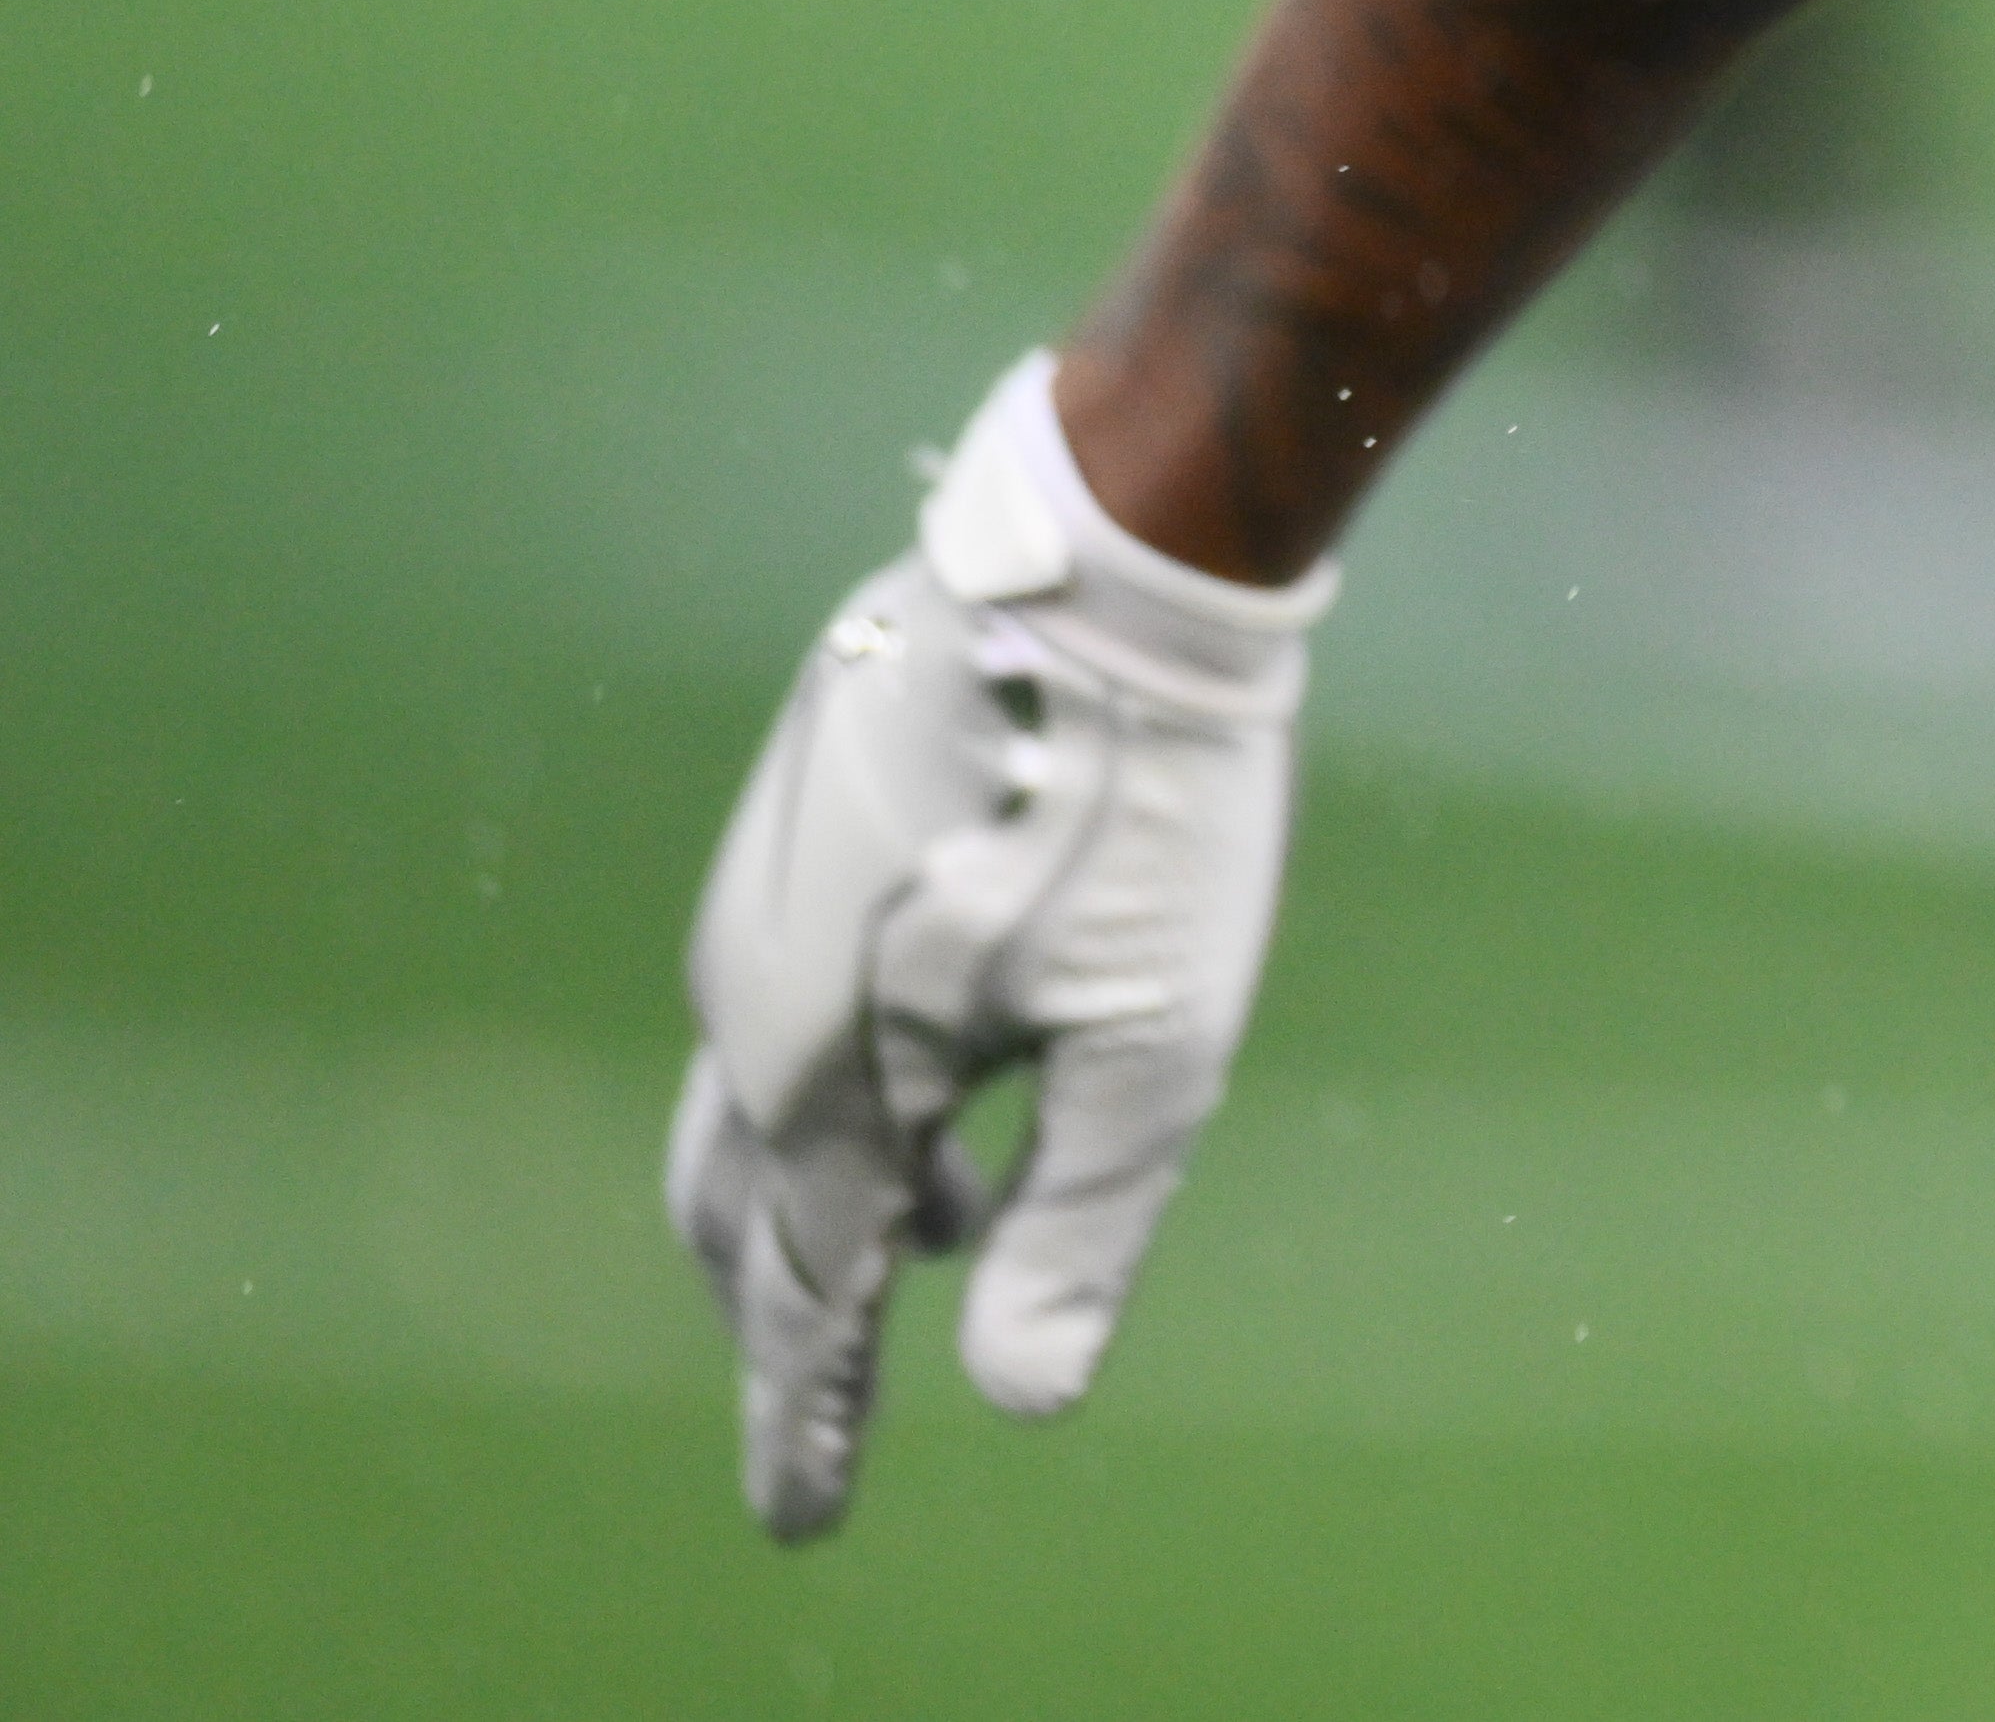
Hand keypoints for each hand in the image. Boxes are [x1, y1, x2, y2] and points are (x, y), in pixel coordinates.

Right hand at [668, 353, 1324, 1538]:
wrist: (1102, 568)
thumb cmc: (1148, 813)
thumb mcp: (1151, 1046)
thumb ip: (1077, 1227)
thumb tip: (1018, 1402)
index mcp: (826, 1078)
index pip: (806, 1302)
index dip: (808, 1422)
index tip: (803, 1527)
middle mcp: (752, 999)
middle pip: (743, 1217)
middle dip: (785, 1323)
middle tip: (825, 1420)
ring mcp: (762, 903)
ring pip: (758, 1104)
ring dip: (820, 1198)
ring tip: (924, 1247)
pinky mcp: (799, 827)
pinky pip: (785, 1002)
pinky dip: (840, 1087)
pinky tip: (935, 1084)